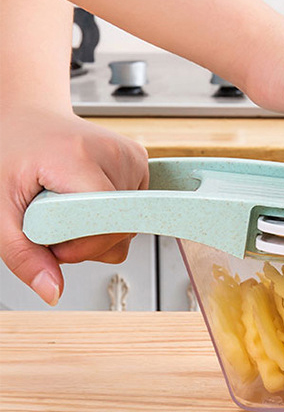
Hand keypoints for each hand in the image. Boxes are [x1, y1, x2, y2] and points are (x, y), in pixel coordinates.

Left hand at [0, 108, 148, 304]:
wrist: (26, 120)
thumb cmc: (11, 154)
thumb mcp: (0, 210)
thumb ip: (24, 255)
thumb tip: (53, 291)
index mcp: (80, 156)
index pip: (108, 223)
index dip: (82, 246)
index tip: (53, 244)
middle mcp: (116, 153)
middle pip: (121, 229)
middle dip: (87, 242)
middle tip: (53, 222)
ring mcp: (133, 156)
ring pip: (130, 225)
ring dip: (98, 231)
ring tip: (69, 207)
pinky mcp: (142, 162)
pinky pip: (135, 212)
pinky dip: (110, 217)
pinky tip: (87, 200)